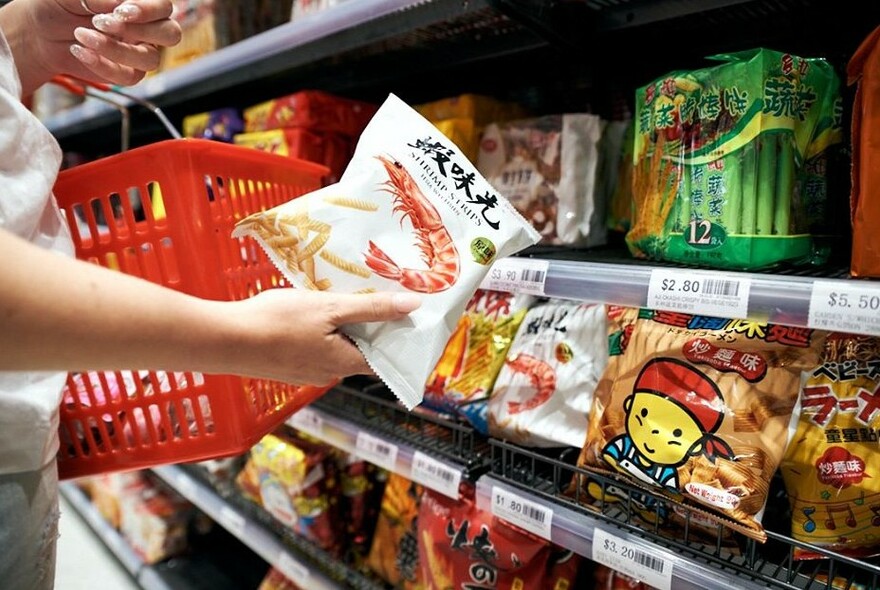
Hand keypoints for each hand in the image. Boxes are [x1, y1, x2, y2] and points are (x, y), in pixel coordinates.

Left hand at [69, 0, 181, 84]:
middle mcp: (146, 28)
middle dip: (142, 31)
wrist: (40, 31)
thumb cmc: (58, 4)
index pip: (163, 6)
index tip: (121, 10)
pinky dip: (103, 65)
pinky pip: (128, 77)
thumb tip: (121, 2)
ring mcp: (139, 51)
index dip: (148, 10)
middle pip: (171, 33)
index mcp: (139, 4)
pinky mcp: (126, 72)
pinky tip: (80, 51)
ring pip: (151, 59)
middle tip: (104, 23)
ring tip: (83, 35)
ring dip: (117, 50)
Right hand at [217, 290, 421, 386]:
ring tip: (342, 300)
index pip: (385, 360)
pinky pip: (313, 348)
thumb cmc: (277, 322)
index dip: (399, 342)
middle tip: (376, 300)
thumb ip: (372, 308)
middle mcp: (328, 374)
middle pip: (360, 353)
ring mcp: (304, 372)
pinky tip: (309, 314)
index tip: (411, 322)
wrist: (223, 339)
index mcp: (344, 363)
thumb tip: (414, 305)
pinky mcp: (284, 365)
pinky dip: (320, 333)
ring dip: (343, 330)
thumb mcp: (330, 307)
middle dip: (370, 330)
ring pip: (335, 349)